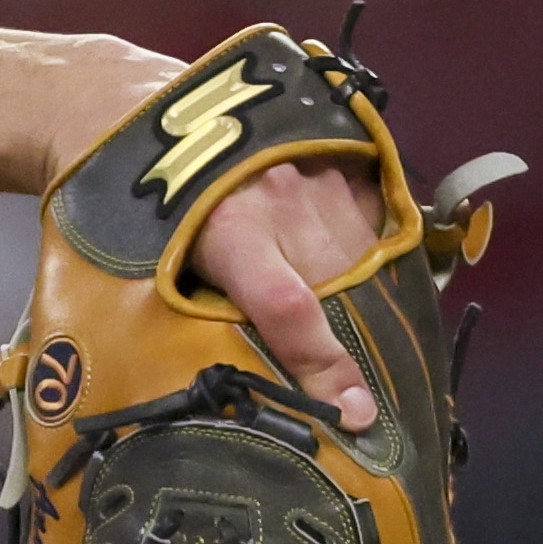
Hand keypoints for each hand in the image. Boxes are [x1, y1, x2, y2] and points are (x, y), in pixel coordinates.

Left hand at [187, 156, 389, 429]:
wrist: (179, 130)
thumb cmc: (165, 217)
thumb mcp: (173, 266)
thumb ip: (208, 311)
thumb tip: (260, 374)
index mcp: (229, 233)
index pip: (285, 308)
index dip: (325, 366)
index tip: (357, 413)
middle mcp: (282, 202)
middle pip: (340, 288)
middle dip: (356, 341)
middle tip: (367, 387)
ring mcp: (320, 178)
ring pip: (366, 257)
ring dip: (368, 299)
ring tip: (368, 337)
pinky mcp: (344, 164)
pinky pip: (377, 223)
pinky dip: (375, 256)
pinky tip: (366, 278)